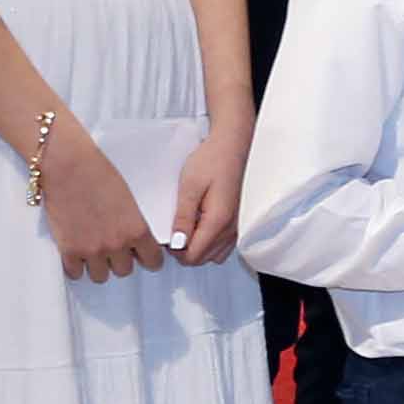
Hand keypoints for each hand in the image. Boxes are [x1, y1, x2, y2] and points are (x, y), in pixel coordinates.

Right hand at [38, 130, 160, 281]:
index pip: (153, 262)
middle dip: (120, 260)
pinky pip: (75, 273)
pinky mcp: (68, 250)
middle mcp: (117, 245)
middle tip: (112, 246)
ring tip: (93, 250)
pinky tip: (76, 252)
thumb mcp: (129, 200)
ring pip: (100, 276)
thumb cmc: (100, 174)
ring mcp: (92, 250)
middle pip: (125, 271)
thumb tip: (137, 241)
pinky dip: (76, 266)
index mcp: (137, 230)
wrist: (69, 167)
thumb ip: (134, 224)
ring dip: (98, 265)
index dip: (148, 258)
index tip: (143, 255)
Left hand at [166, 110, 248, 265]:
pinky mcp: (238, 221)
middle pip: (203, 258)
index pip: (193, 256)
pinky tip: (200, 224)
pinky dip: (209, 242)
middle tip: (173, 229)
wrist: (233, 144)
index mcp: (218, 221)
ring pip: (214, 254)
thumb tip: (177, 244)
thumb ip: (183, 218)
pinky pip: (223, 244)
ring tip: (186, 226)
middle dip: (185, 251)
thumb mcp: (190, 186)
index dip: (175, 251)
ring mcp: (237, 227)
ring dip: (198, 247)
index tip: (165, 236)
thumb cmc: (212, 160)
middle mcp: (231, 229)